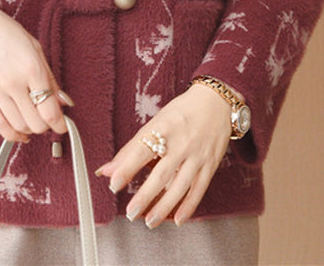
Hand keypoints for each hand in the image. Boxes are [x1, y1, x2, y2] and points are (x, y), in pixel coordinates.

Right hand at [0, 0, 71, 141]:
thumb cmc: (4, 31)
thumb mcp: (35, 47)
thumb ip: (50, 77)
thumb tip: (64, 101)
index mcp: (31, 68)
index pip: (50, 109)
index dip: (60, 123)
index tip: (63, 125)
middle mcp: (14, 82)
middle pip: (36, 122)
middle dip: (47, 126)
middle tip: (50, 120)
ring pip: (19, 126)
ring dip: (31, 130)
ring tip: (35, 122)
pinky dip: (12, 135)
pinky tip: (20, 134)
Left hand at [96, 84, 230, 226]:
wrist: (216, 103)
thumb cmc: (181, 112)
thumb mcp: (155, 123)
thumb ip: (132, 148)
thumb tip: (107, 169)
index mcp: (164, 128)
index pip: (142, 150)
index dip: (127, 167)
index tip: (113, 183)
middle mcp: (181, 143)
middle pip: (161, 173)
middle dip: (145, 196)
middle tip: (130, 213)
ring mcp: (197, 156)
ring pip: (180, 186)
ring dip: (164, 206)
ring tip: (149, 221)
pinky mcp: (209, 165)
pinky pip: (199, 189)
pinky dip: (189, 206)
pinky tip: (177, 219)